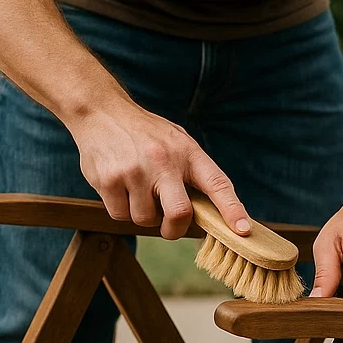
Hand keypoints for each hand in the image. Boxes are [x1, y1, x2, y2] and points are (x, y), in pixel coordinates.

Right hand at [70, 99, 250, 239]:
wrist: (100, 111)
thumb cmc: (146, 134)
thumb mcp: (177, 142)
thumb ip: (193, 174)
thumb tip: (211, 214)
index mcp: (188, 152)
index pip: (217, 184)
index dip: (232, 210)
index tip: (242, 230)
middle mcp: (163, 161)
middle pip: (179, 213)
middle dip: (174, 229)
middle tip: (169, 226)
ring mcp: (134, 171)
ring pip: (145, 219)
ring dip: (142, 214)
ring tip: (137, 190)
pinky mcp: (108, 180)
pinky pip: (120, 215)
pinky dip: (121, 210)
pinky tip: (119, 187)